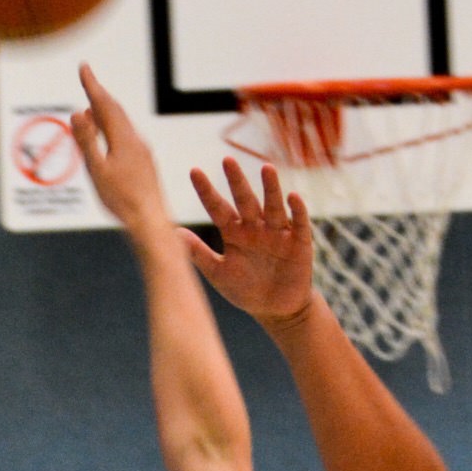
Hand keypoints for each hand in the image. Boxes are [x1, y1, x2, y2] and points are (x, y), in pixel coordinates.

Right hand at [70, 64, 168, 233]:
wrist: (150, 222)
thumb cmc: (122, 201)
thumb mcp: (98, 171)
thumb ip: (87, 141)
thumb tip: (79, 112)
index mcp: (123, 139)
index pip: (105, 104)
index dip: (92, 85)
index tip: (84, 67)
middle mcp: (135, 140)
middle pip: (115, 110)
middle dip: (99, 94)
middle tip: (88, 79)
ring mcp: (142, 152)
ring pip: (122, 124)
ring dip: (106, 112)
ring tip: (93, 106)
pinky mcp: (144, 164)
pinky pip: (126, 137)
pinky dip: (113, 129)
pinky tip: (109, 137)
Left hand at [183, 154, 314, 323]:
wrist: (276, 310)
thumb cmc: (246, 290)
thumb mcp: (219, 273)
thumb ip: (198, 254)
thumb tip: (172, 235)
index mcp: (234, 233)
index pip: (218, 208)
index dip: (206, 191)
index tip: (194, 172)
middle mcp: (255, 227)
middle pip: (245, 200)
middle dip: (236, 181)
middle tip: (227, 160)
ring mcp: (277, 232)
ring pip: (272, 205)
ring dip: (270, 187)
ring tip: (266, 168)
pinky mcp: (299, 242)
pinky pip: (298, 222)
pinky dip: (297, 210)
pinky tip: (292, 196)